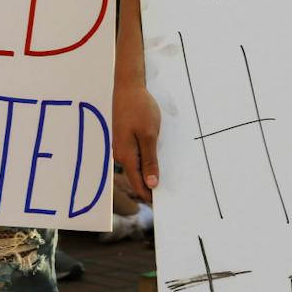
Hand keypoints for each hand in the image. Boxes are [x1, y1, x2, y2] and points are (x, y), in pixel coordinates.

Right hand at [113, 78, 160, 201]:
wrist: (127, 87)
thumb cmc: (139, 109)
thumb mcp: (149, 135)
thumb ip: (149, 160)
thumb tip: (151, 183)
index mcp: (126, 156)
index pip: (138, 184)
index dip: (150, 196)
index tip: (164, 204)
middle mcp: (120, 155)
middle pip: (137, 178)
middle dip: (151, 186)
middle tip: (171, 191)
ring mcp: (121, 147)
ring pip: (137, 167)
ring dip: (150, 172)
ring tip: (167, 176)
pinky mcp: (125, 139)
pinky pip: (136, 156)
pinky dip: (147, 161)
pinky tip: (158, 159)